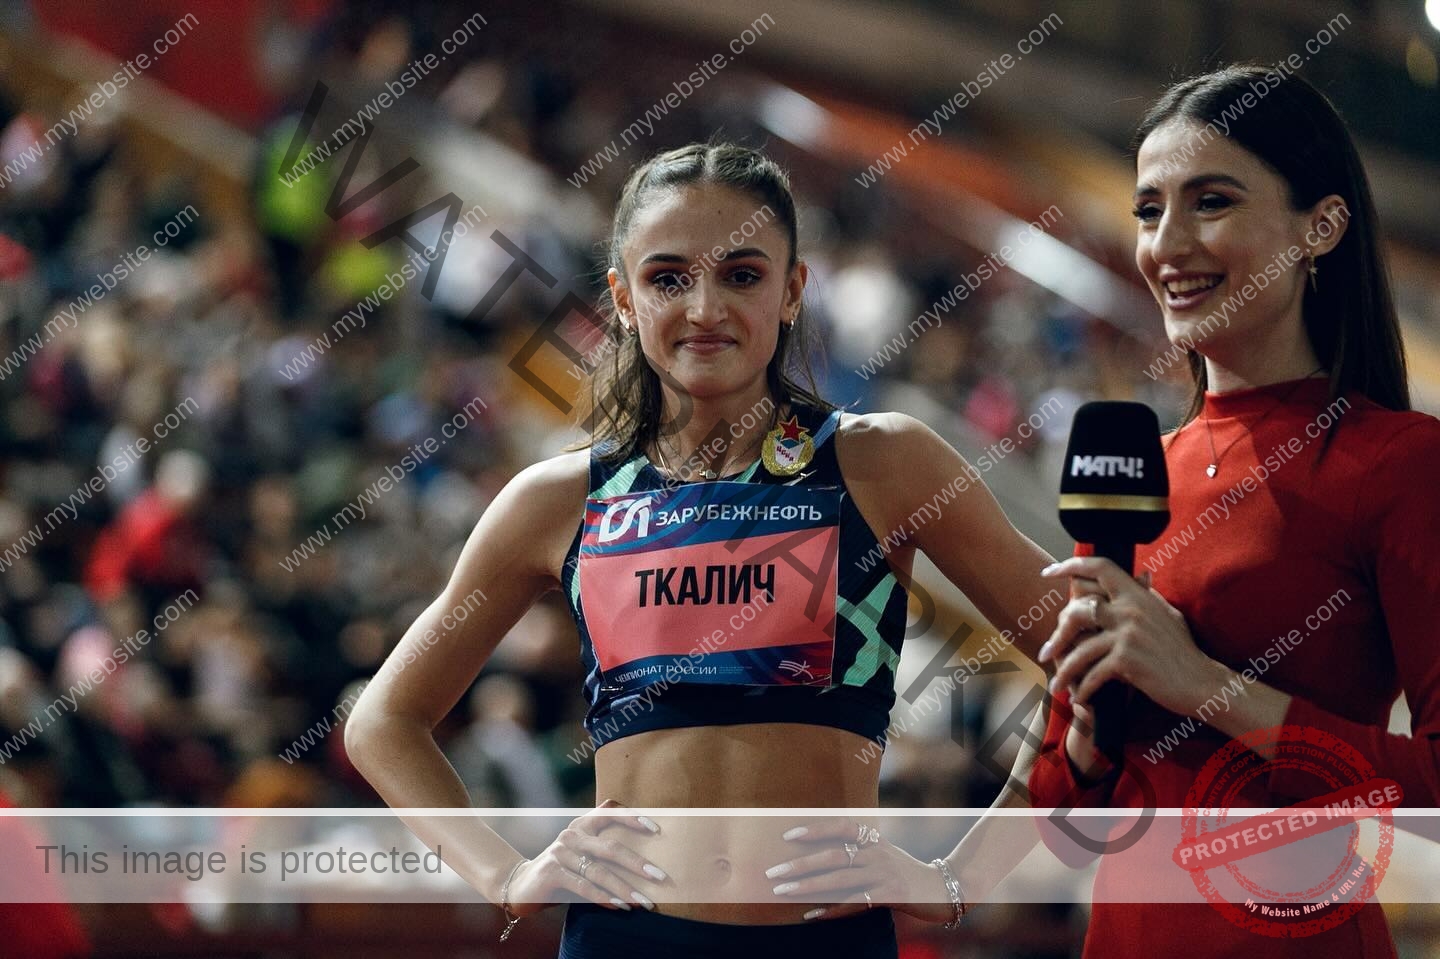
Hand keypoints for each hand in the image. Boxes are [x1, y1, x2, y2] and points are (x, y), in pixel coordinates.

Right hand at [505, 799, 667, 916]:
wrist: (519, 886)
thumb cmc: (561, 871)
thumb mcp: (581, 855)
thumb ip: (602, 849)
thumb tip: (645, 856)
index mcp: (582, 825)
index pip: (610, 812)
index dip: (634, 818)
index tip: (657, 830)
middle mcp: (571, 835)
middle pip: (610, 847)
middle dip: (638, 864)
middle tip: (660, 877)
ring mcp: (560, 852)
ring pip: (599, 871)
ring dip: (624, 888)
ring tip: (644, 902)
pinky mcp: (552, 872)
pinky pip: (584, 887)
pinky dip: (604, 898)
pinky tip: (621, 906)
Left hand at [762, 817, 955, 923]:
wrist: (943, 889)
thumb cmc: (904, 871)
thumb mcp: (883, 852)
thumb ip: (857, 849)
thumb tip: (817, 852)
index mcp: (874, 838)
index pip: (841, 827)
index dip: (815, 829)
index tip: (788, 835)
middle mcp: (877, 853)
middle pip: (833, 856)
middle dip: (800, 864)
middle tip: (773, 873)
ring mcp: (884, 875)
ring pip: (839, 880)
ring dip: (807, 887)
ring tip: (782, 892)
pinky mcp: (889, 896)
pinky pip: (854, 903)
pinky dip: (830, 909)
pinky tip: (811, 914)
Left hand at [1038, 557, 1221, 716]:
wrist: (1202, 682)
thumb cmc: (1183, 650)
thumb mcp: (1167, 615)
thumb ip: (1149, 595)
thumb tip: (1141, 573)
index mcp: (1137, 594)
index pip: (1100, 567)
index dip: (1070, 566)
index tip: (1049, 572)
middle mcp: (1130, 609)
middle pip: (1076, 611)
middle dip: (1057, 635)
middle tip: (1047, 653)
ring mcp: (1127, 634)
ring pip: (1079, 648)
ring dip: (1064, 671)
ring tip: (1056, 685)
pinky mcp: (1127, 660)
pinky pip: (1092, 673)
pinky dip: (1083, 689)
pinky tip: (1078, 698)